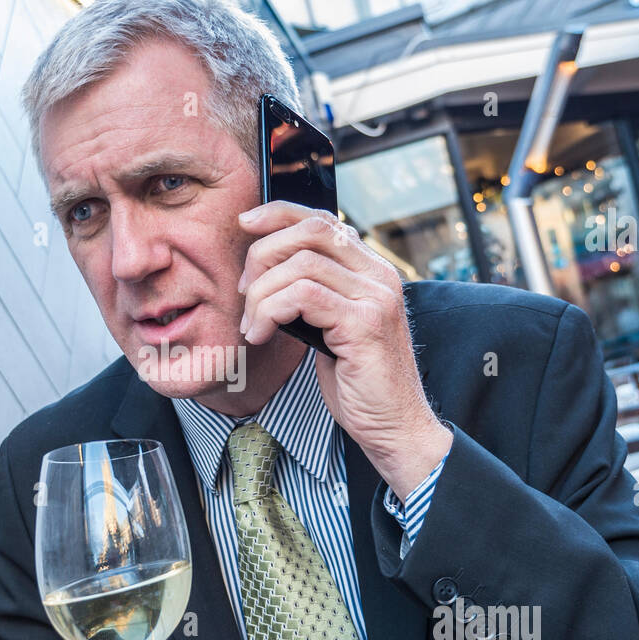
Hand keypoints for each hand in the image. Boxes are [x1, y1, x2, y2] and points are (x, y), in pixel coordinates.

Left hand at [237, 201, 452, 498]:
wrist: (393, 426)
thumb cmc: (359, 383)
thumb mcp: (331, 327)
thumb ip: (314, 294)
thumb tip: (268, 269)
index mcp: (372, 271)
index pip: (323, 219)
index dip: (280, 213)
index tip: (246, 222)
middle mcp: (379, 276)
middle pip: (311, 231)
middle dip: (263, 254)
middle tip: (244, 292)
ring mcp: (375, 297)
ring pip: (299, 266)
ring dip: (261, 294)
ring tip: (252, 324)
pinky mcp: (364, 323)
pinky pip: (302, 296)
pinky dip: (270, 312)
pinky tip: (260, 335)